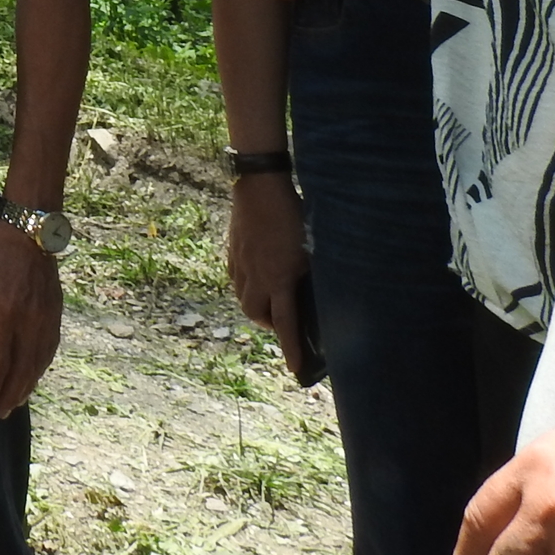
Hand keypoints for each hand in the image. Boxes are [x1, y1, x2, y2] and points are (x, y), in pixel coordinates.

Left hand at [0, 214, 64, 416]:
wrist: (30, 225)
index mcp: (6, 314)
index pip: (0, 361)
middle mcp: (30, 321)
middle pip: (22, 368)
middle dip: (10, 393)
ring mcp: (46, 316)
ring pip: (39, 361)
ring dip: (28, 384)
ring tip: (17, 401)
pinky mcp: (56, 309)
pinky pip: (51, 346)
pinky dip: (43, 365)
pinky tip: (36, 372)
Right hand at [226, 173, 313, 380]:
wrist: (260, 185)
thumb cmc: (293, 213)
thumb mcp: (312, 246)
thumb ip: (312, 272)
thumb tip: (321, 291)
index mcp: (279, 278)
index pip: (285, 323)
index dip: (291, 348)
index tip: (295, 368)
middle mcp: (256, 276)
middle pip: (256, 314)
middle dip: (270, 324)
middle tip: (283, 320)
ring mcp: (241, 262)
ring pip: (243, 297)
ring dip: (257, 305)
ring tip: (270, 299)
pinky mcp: (233, 249)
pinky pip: (235, 278)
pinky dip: (245, 285)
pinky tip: (255, 276)